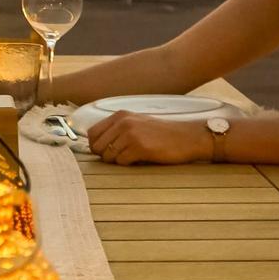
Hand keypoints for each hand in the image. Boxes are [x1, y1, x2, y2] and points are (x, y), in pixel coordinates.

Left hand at [86, 112, 212, 165]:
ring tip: (133, 157)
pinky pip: (121, 162)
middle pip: (97, 146)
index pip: (92, 133)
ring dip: (118, 161)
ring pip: (108, 156)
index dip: (96, 146)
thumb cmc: (162, 134)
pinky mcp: (140, 147)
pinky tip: (140, 159)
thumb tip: (96, 145)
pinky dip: (128, 164)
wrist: (186, 137)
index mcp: (120, 115)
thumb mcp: (136, 123)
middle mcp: (123, 122)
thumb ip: (117, 129)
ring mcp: (131, 134)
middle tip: (120, 157)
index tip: (105, 152)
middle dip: (105, 156)